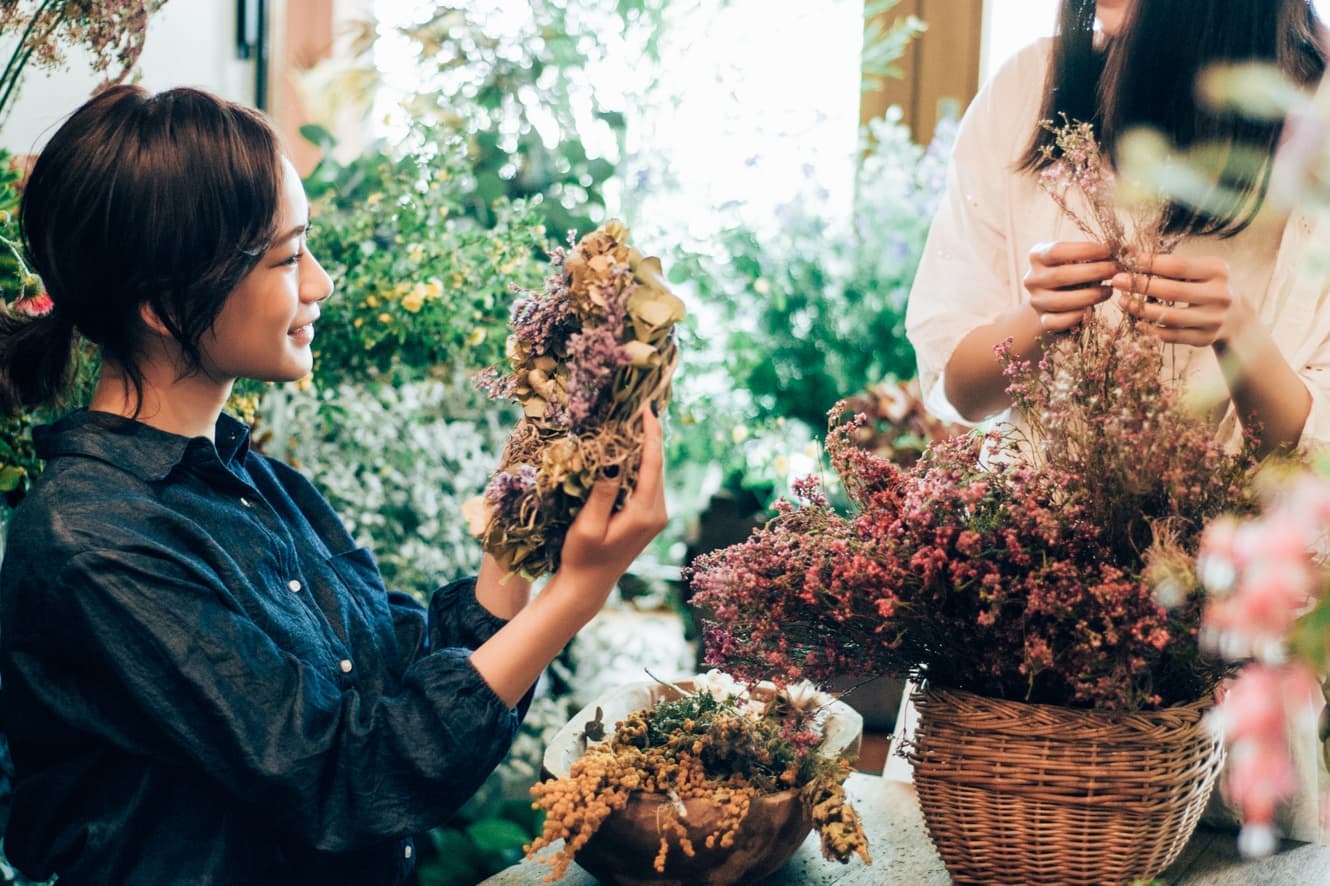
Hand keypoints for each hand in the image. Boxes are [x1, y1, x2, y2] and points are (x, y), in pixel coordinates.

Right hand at [557, 403, 667, 599]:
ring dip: (645, 447)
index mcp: (645, 513)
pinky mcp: (649, 517)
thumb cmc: (582, 557)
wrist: (588, 585)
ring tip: (631, 419)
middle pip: (657, 464)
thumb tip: (613, 462)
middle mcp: (657, 512)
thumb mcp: (588, 526)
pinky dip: (640, 462)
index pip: (653, 464)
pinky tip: (628, 447)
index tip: (646, 408)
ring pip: (654, 472)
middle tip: (635, 405)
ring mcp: (655, 515)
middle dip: (649, 434)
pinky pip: (648, 481)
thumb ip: (602, 494)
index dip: (651, 433)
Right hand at [1023, 241, 1117, 334]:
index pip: (1057, 251)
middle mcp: (1031, 278)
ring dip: (1090, 296)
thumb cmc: (1073, 273)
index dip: (1084, 250)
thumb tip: (1126, 249)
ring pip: (1061, 301)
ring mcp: (1035, 301)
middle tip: (1115, 270)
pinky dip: (1077, 317)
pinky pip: (1058, 321)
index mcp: (1037, 256)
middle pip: (1061, 275)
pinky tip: (1090, 311)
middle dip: (1094, 272)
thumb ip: (1095, 254)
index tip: (1108, 250)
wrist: (1053, 300)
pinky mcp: (1042, 321)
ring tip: (1109, 290)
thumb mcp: (1078, 259)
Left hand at [1112, 254, 1249, 346]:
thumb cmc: (1208, 285)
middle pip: (1171, 292)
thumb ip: (1170, 263)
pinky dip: (1150, 329)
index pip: (1177, 266)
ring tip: (1122, 301)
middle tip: (1117, 281)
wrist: (1237, 317)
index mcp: (1218, 271)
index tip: (1127, 261)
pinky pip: (1171, 336)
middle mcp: (1220, 295)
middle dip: (1140, 286)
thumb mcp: (1200, 269)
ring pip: (1169, 317)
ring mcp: (1213, 320)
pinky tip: (1136, 321)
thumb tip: (1128, 252)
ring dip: (1140, 310)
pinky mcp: (1204, 338)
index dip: (1149, 263)